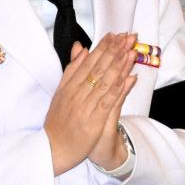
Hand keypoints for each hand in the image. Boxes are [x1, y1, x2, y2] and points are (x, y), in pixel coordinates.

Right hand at [43, 33, 136, 175]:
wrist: (53, 149)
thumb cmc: (58, 121)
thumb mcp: (61, 92)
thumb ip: (72, 70)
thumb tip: (81, 47)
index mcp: (68, 86)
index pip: (88, 62)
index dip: (102, 48)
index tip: (114, 35)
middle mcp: (76, 94)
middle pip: (98, 69)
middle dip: (114, 51)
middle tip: (127, 37)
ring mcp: (84, 107)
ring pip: (104, 83)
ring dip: (119, 66)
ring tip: (131, 51)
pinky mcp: (93, 122)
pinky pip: (107, 102)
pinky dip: (117, 90)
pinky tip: (127, 78)